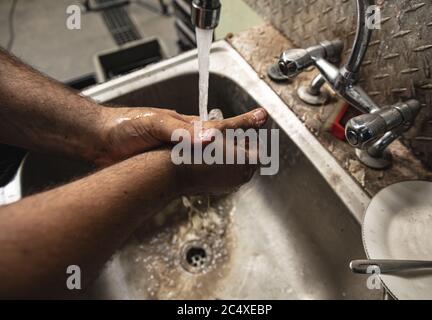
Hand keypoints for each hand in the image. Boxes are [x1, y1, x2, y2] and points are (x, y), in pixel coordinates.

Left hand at [95, 106, 267, 166]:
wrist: (99, 139)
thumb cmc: (124, 126)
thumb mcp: (155, 123)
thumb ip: (181, 132)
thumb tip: (209, 138)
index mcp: (185, 124)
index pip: (220, 124)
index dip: (242, 122)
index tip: (262, 118)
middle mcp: (184, 136)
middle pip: (219, 136)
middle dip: (241, 137)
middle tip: (261, 139)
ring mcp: (175, 150)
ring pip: (208, 151)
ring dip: (226, 152)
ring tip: (243, 153)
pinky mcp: (164, 163)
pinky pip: (192, 165)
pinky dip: (206, 167)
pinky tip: (209, 171)